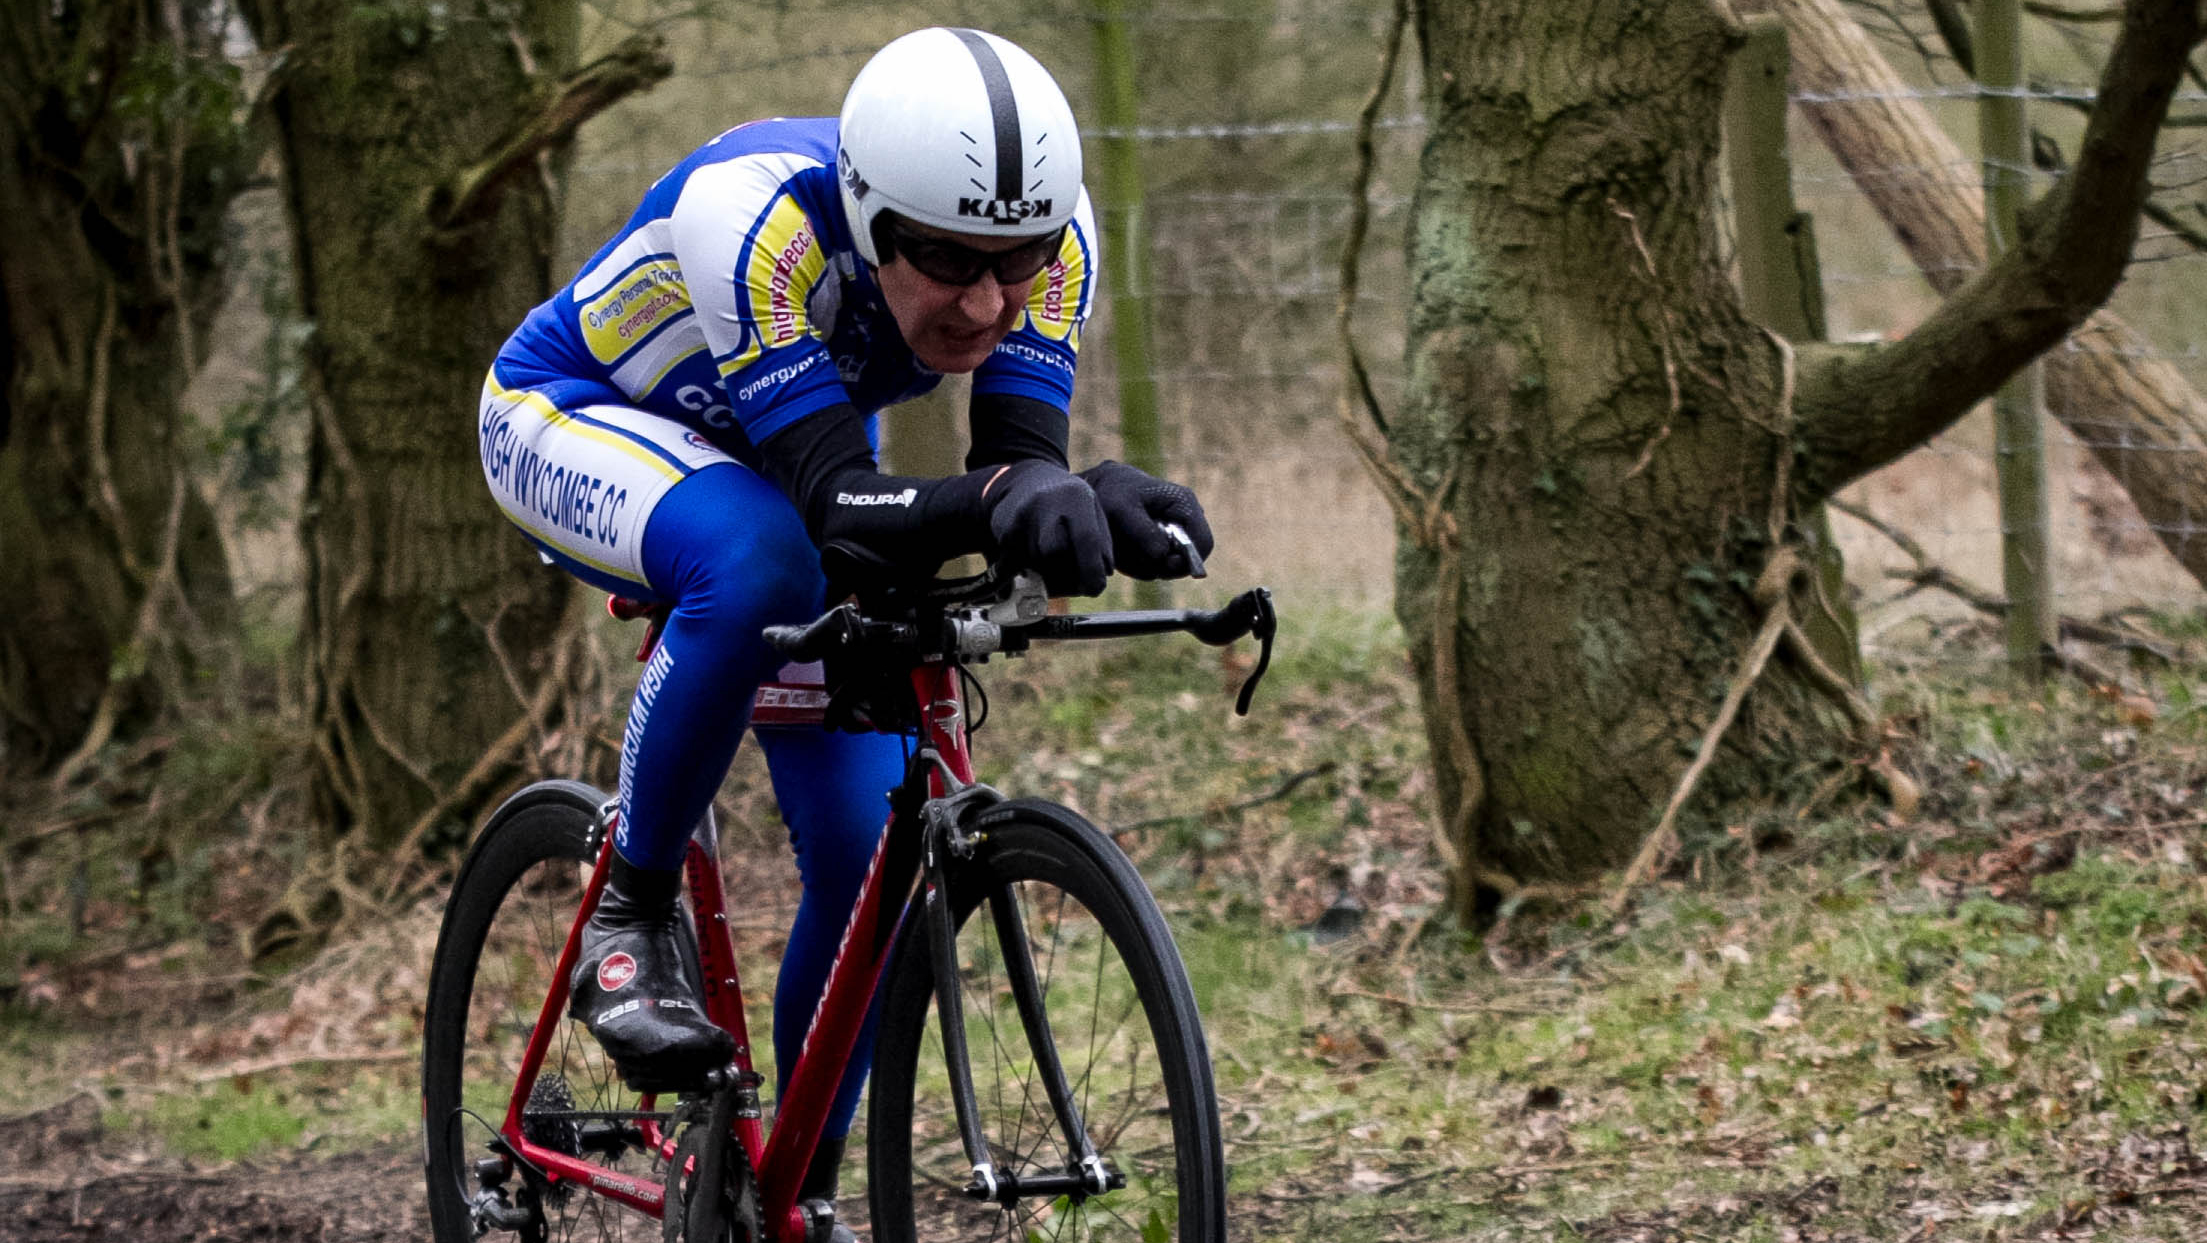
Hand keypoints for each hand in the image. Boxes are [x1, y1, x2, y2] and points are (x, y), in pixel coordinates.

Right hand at [983, 461, 1111, 595]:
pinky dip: (1029, 570)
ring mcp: (1021, 516)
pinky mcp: (1004, 531)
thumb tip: (1096, 582)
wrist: (1024, 482)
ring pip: (1036, 563)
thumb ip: (1101, 545)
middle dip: (1066, 574)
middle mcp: (1045, 502)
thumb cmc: (1067, 505)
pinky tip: (1034, 557)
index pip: (1087, 538)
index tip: (1095, 588)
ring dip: (1048, 573)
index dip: (1091, 569)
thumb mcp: (1091, 512)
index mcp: (1076, 496)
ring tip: (1053, 559)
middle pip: (1056, 554)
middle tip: (1073, 579)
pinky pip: (1018, 566)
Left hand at [1076, 461, 1213, 579]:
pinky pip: (1156, 567)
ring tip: (1122, 545)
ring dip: (1144, 564)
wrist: (1099, 490)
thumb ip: (1144, 533)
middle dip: (1159, 565)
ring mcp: (1176, 533)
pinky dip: (1138, 564)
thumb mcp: (1121, 509)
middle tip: (1132, 554)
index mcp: (1184, 503)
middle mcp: (1185, 520)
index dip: (1186, 561)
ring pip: (1167, 568)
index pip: (1203, 543)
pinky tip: (1124, 548)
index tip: (1159, 565)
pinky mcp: (1164, 544)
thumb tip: (1164, 556)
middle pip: (1186, 562)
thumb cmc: (1111, 493)